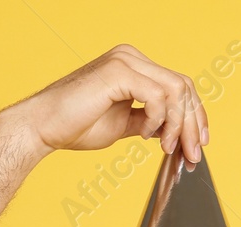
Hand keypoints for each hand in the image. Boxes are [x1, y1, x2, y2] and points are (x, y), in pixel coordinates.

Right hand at [9, 44, 208, 164]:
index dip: (194, 115)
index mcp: (133, 65)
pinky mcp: (118, 72)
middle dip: (192, 124)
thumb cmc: (75, 126)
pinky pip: (158, 96)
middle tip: (191, 155)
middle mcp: (131, 57)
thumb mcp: (123, 125)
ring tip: (167, 148)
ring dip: (178, 124)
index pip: (179, 85)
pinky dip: (158, 120)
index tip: (198, 144)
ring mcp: (125, 61)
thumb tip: (172, 132)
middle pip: (183, 86)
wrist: (42, 127)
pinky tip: (145, 135)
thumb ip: (149, 122)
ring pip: (176, 90)